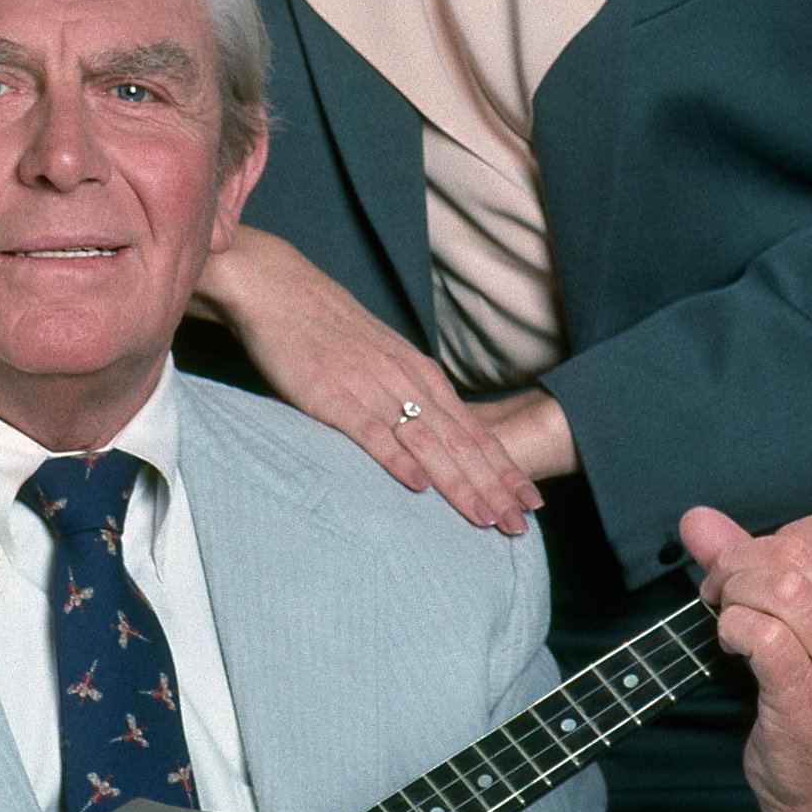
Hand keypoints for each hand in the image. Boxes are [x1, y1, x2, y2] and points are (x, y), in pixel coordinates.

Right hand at [192, 227, 542, 530]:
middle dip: (495, 486)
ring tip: (487, 518)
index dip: (503, 468)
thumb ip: (404, 392)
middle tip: (522, 524)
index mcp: (419, 373)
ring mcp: (370, 386)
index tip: (532, 502)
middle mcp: (405, 380)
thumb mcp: (379, 358)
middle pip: (460, 441)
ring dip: (459, 484)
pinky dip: (396, 459)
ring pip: (426, 442)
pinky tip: (417, 486)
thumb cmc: (326, 326)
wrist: (278, 286)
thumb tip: (427, 435)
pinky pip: (369, 430)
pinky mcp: (331, 394)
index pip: (473, 429)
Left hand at [682, 503, 811, 811]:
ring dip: (733, 592)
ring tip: (725, 616)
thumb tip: (696, 518)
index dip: (782, 533)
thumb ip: (757, 566)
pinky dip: (732, 628)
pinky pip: (762, 634)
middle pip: (799, 552)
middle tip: (721, 592)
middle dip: (741, 561)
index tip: (757, 565)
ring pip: (779, 586)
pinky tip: (731, 646)